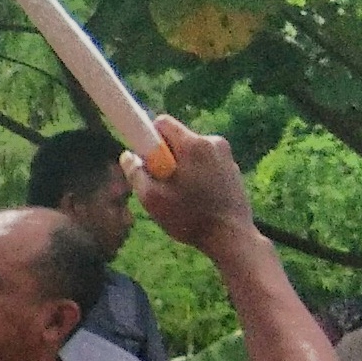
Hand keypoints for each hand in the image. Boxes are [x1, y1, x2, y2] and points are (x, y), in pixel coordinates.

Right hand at [126, 118, 256, 251]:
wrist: (232, 237)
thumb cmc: (190, 218)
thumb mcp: (153, 199)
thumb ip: (136, 173)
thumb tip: (128, 156)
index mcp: (192, 144)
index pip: (163, 123)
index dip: (149, 139)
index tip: (148, 160)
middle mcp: (213, 142)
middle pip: (178, 138)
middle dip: (167, 157)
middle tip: (164, 185)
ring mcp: (226, 155)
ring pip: (193, 152)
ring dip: (184, 167)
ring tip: (183, 197)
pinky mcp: (234, 169)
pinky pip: (207, 163)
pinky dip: (199, 175)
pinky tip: (199, 200)